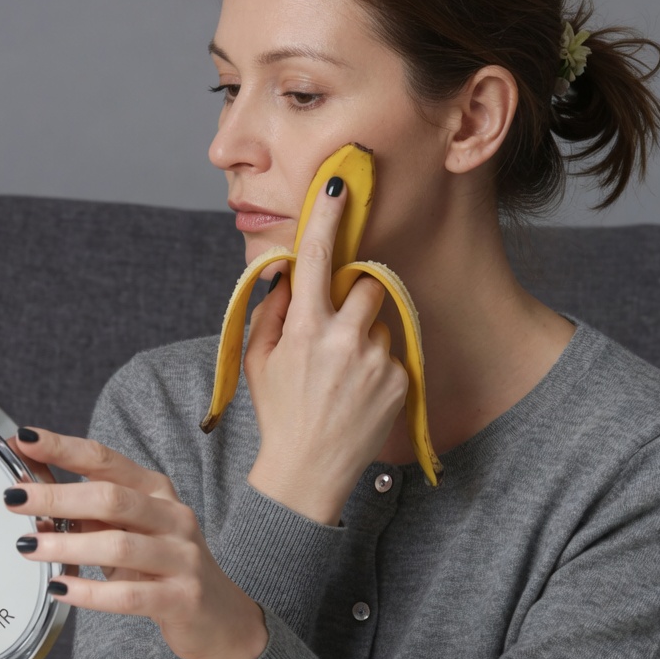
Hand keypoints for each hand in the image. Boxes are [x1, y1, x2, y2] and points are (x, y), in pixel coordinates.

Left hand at [4, 430, 268, 658]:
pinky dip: (89, 592)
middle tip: (14, 499)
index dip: (63, 448)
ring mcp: (181, 557)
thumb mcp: (128, 531)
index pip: (106, 460)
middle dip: (57, 495)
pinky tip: (60, 589)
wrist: (219, 617)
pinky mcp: (181, 598)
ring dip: (67, 545)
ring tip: (28, 548)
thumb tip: (30, 488)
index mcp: (157, 491)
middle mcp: (173, 516)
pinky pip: (128, 595)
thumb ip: (87, 510)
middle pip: (110, 497)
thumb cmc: (162, 567)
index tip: (24, 439)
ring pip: (118, 545)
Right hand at [243, 178, 407, 523]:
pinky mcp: (400, 381)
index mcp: (304, 329)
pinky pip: (393, 354)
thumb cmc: (279, 414)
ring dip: (366, 335)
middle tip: (338, 325)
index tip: (339, 185)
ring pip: (381, 321)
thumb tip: (290, 274)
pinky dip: (378, 367)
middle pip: (368, 285)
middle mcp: (344, 339)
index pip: (318, 259)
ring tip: (345, 375)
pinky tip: (359, 395)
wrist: (308, 473)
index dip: (327, 218)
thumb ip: (273, 311)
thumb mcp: (259, 361)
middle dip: (357, 295)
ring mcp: (375, 361)